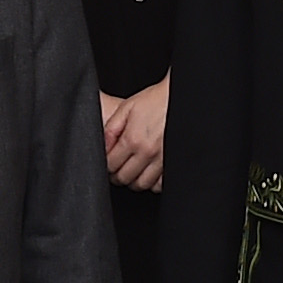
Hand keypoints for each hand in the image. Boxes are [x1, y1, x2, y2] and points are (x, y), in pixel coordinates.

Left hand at [99, 80, 169, 195]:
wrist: (180, 98)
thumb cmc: (156, 101)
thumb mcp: (127, 107)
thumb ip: (111, 128)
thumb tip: (102, 147)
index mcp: (132, 138)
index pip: (110, 165)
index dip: (106, 165)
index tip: (108, 162)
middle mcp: (147, 152)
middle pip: (124, 178)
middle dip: (117, 175)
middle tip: (117, 168)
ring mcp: (162, 159)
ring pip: (142, 184)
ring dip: (134, 180)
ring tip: (132, 171)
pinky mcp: (173, 162)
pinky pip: (160, 184)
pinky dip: (152, 183)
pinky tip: (148, 173)